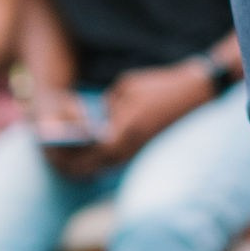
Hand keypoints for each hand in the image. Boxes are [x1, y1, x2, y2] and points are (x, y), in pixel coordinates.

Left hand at [25, 66, 200, 181]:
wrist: (196, 93)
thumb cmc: (159, 85)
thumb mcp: (126, 87)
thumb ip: (108, 105)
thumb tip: (99, 119)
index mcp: (123, 130)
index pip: (89, 151)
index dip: (70, 153)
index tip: (53, 152)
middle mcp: (131, 144)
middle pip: (97, 164)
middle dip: (76, 165)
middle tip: (58, 163)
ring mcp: (141, 149)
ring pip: (109, 165)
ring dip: (90, 165)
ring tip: (72, 162)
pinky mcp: (147, 147)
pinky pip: (120, 159)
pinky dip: (106, 159)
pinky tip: (96, 155)